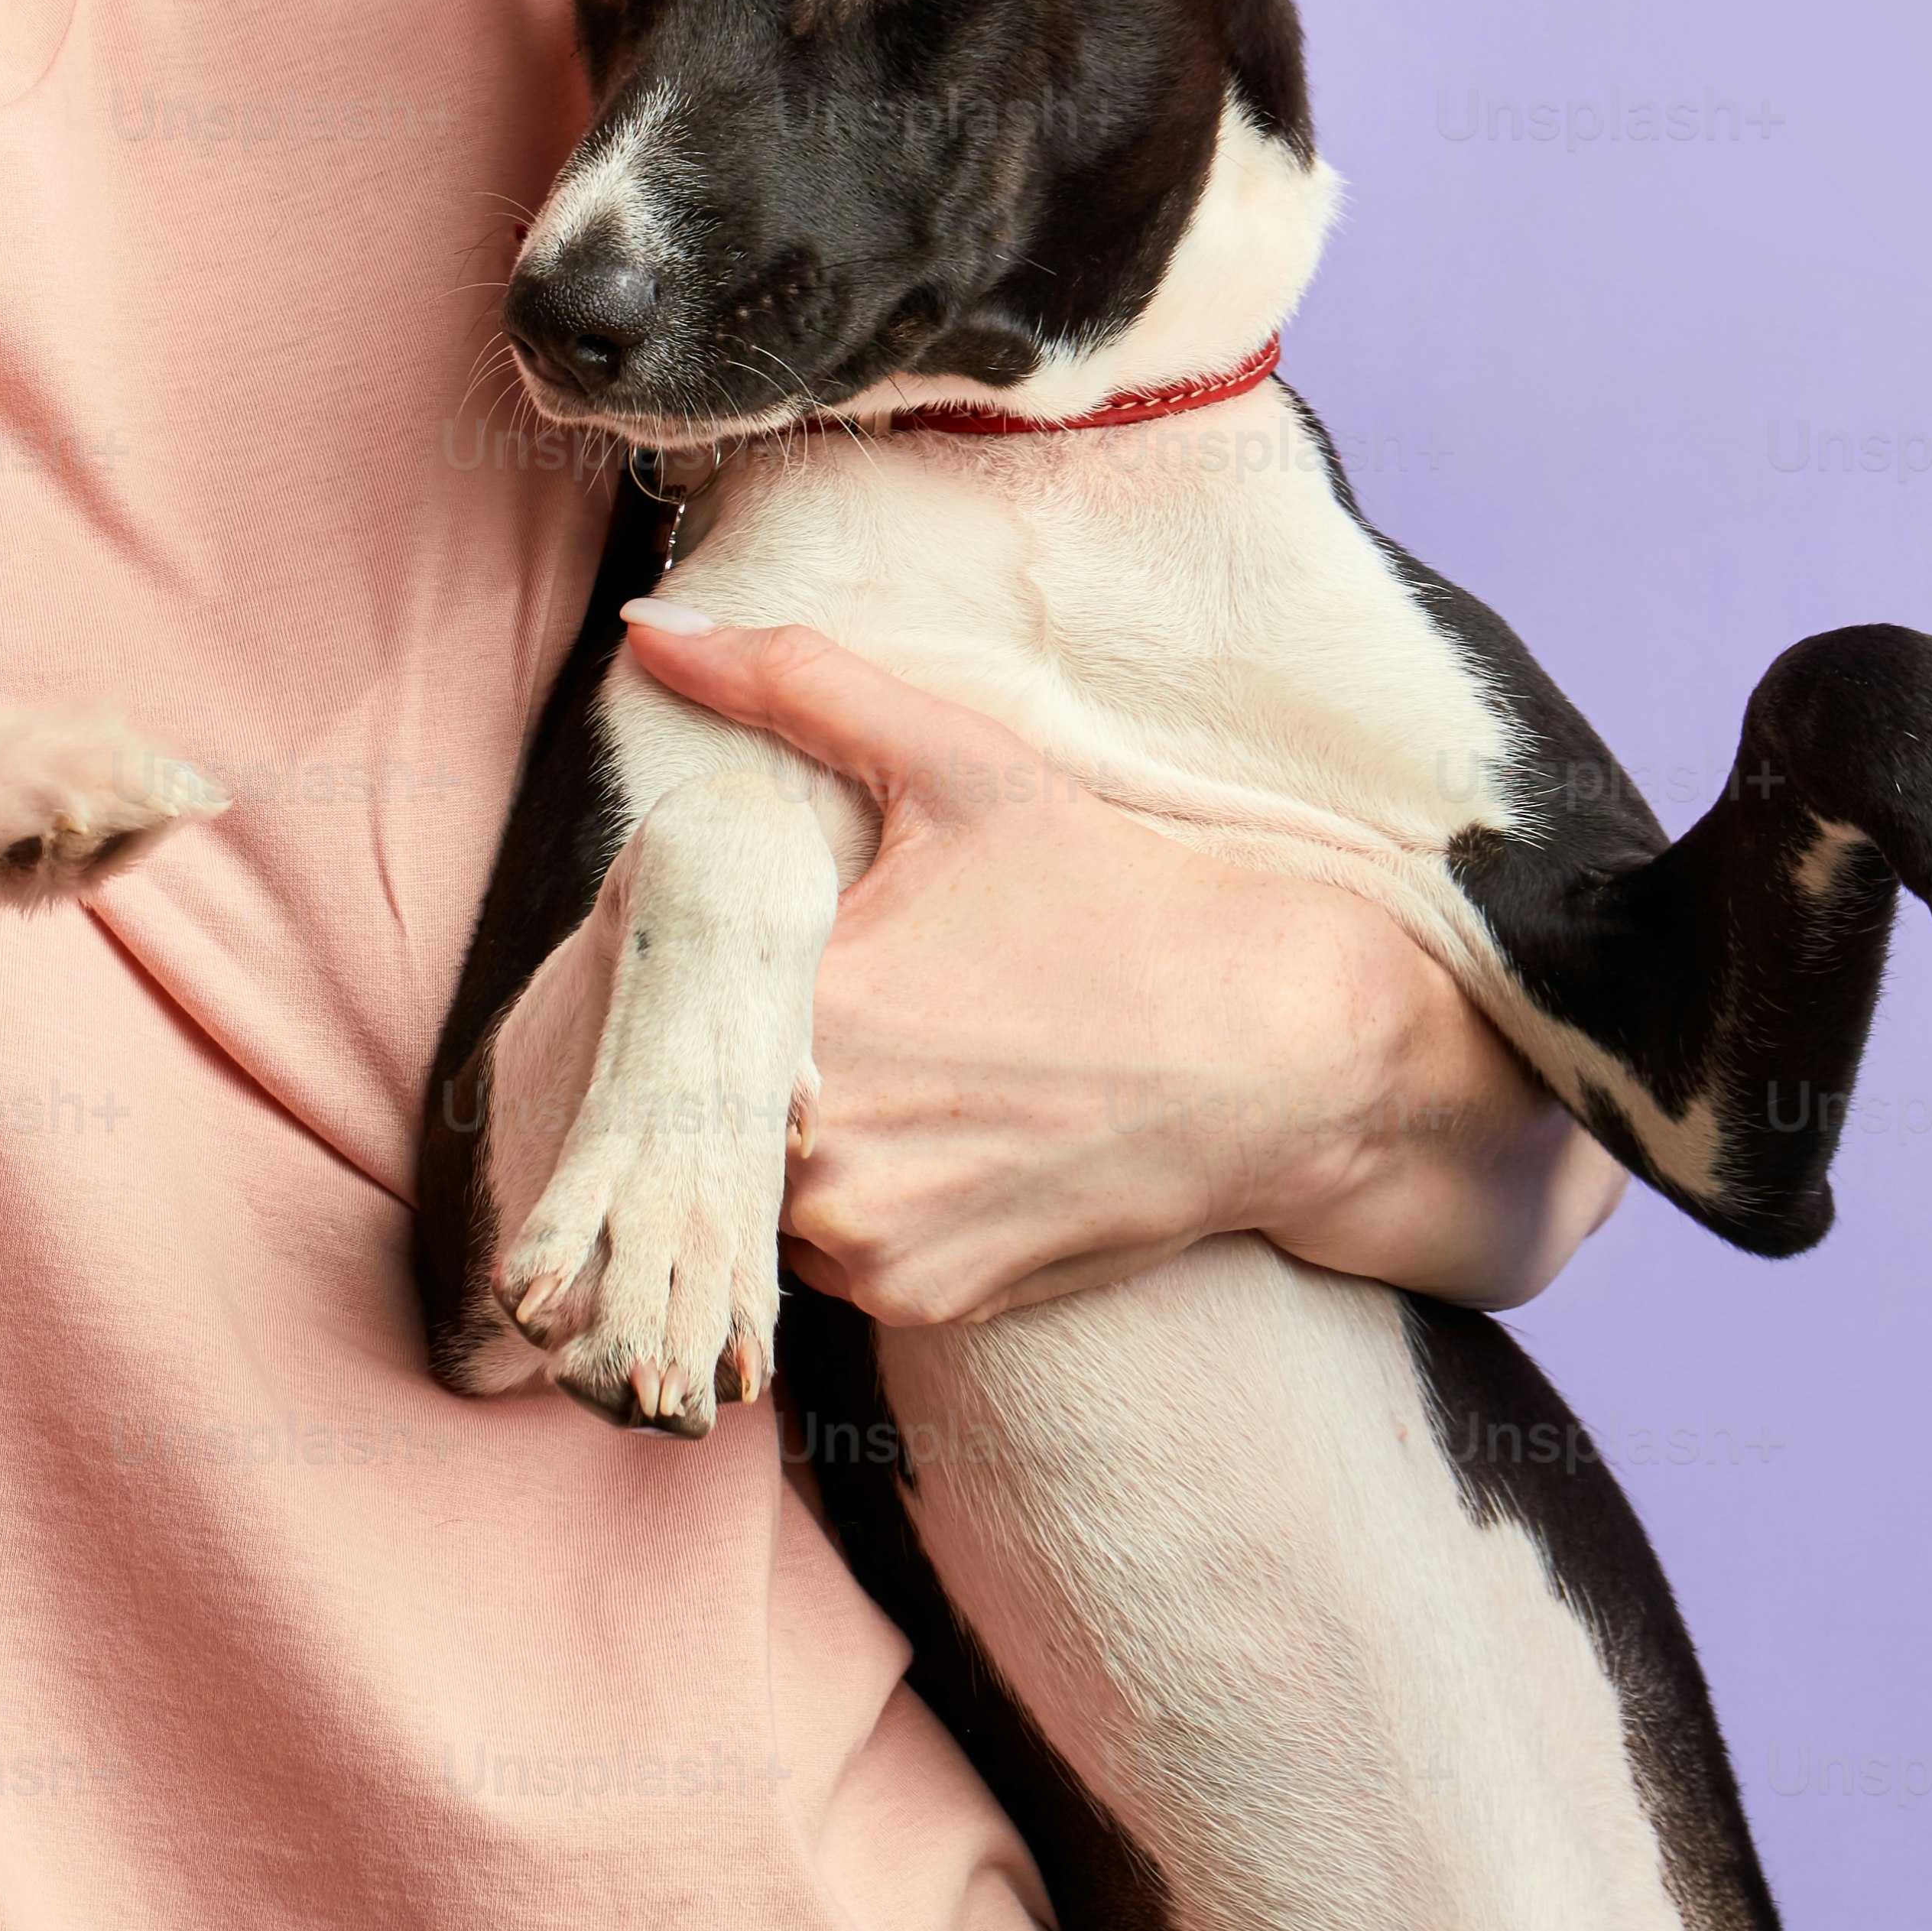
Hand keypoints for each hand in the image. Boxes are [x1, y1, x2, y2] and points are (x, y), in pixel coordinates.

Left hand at [611, 606, 1621, 1323]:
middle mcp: (819, 1146)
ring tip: (872, 1070)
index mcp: (809, 1008)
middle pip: (694, 1102)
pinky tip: (923, 1137)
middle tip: (804, 1008)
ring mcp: (865, 1239)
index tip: (714, 954)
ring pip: (749, 1186)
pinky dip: (845, 1203)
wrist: (1281, 1058)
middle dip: (722, 1058)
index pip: (656, 1005)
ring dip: (778, 1137)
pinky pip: (820, 1255)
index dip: (671, 977)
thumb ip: (794, 687)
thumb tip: (650, 631)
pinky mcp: (915, 1299)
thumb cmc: (1118, 899)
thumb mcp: (962, 768)